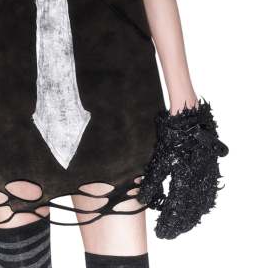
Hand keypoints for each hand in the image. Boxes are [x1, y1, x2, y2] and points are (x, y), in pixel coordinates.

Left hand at [136, 98, 228, 238]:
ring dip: (191, 218)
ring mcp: (206, 176)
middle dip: (179, 224)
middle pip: (190, 211)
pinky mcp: (211, 170)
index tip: (162, 232)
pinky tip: (197, 211)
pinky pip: (208, 195)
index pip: (176, 209)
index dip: (169, 222)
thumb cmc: (171, 136)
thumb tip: (143, 198)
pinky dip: (202, 207)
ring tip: (182, 226)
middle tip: (169, 233)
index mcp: (184, 178)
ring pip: (201, 205)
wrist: (189, 119)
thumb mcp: (160, 158)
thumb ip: (152, 180)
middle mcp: (198, 180)